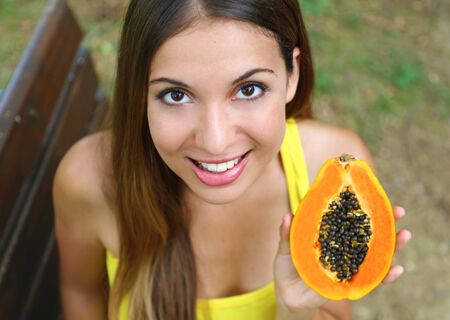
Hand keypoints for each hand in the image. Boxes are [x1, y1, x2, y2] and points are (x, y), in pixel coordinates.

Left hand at [273, 206, 411, 312]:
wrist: (289, 297)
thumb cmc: (288, 269)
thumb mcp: (285, 250)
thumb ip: (286, 235)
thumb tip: (287, 215)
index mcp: (330, 235)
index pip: (348, 218)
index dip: (360, 206)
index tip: (372, 193)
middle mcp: (344, 248)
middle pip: (367, 233)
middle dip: (385, 221)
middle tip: (399, 211)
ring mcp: (349, 265)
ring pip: (375, 253)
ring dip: (392, 245)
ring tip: (405, 234)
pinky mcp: (351, 284)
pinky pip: (372, 280)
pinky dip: (385, 276)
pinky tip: (396, 269)